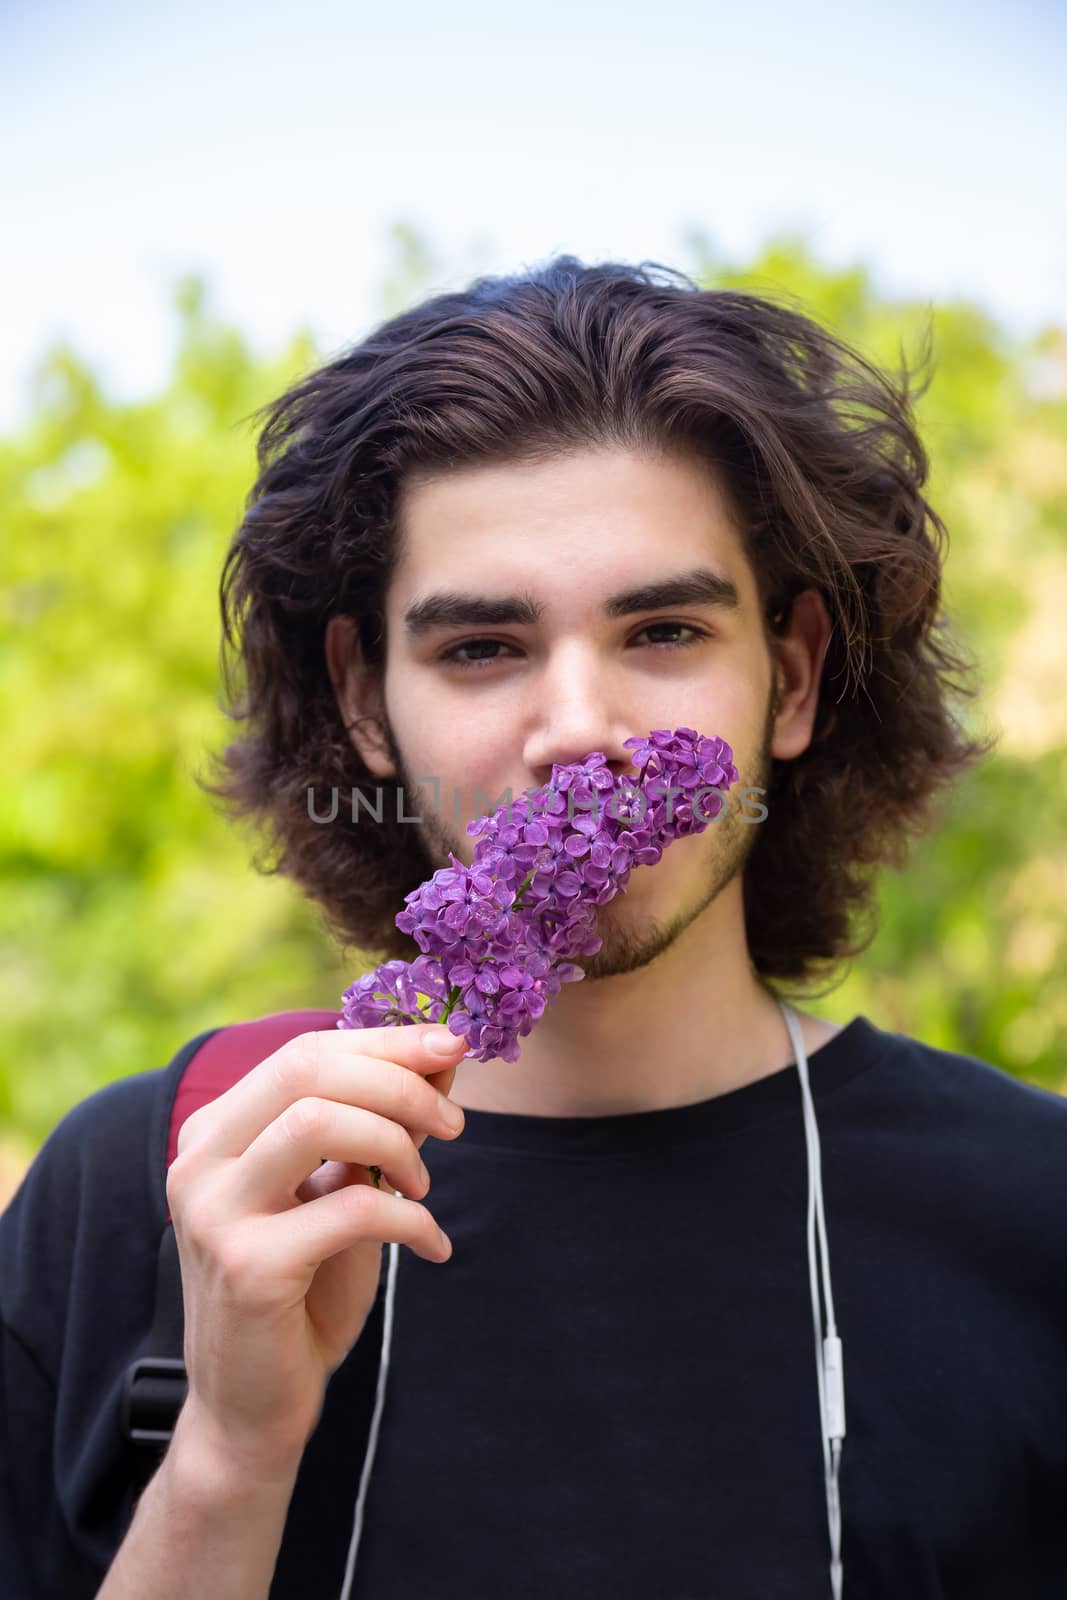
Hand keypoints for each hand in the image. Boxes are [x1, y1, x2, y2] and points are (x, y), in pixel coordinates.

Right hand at [165, 1022, 466, 1471]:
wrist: (252, 1408)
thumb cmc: (302, 1293)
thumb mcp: (342, 1193)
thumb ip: (378, 1125)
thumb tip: (441, 1055)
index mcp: (216, 1132)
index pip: (304, 1052)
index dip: (385, 1041)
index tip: (452, 1044)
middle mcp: (200, 1162)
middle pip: (307, 1070)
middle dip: (398, 1082)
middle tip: (454, 1122)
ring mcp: (215, 1212)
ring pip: (318, 1121)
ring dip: (397, 1142)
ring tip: (424, 1185)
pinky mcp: (246, 1266)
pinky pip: (351, 1209)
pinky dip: (410, 1221)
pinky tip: (433, 1245)